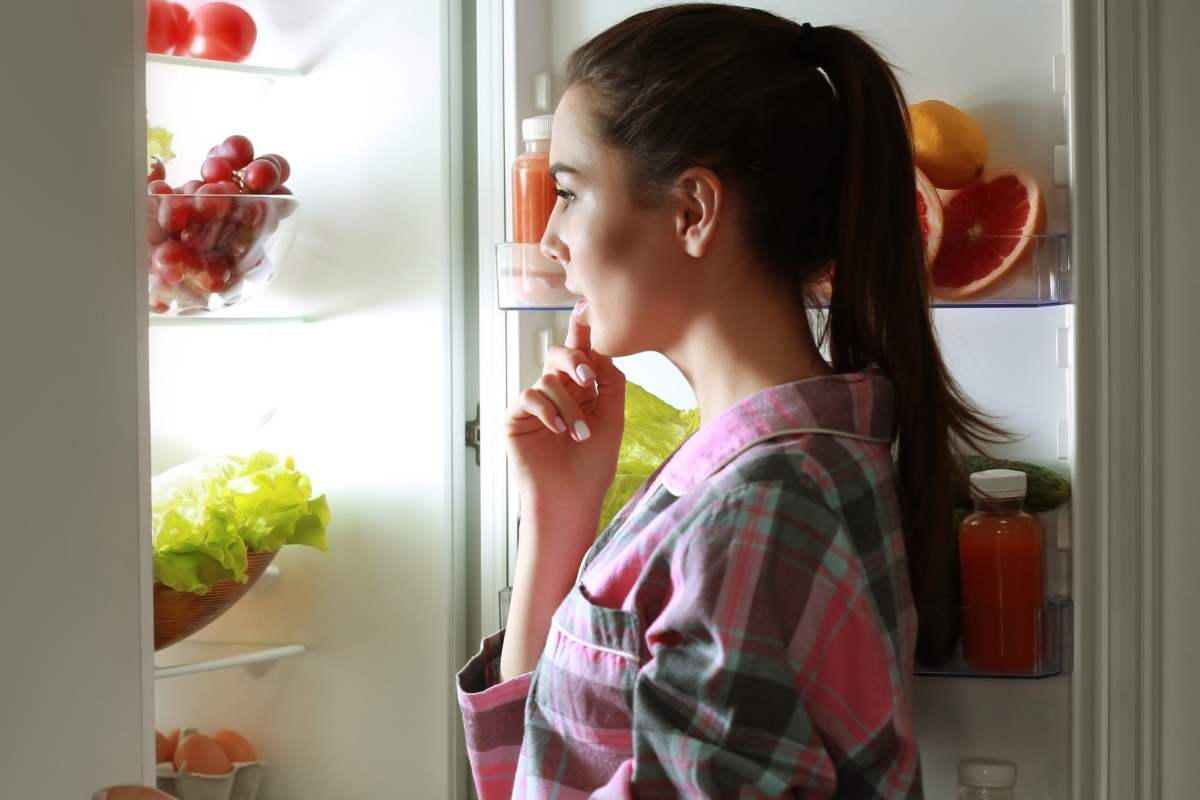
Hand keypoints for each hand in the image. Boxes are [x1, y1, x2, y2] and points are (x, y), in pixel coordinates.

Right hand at [504, 300, 625, 532]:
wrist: (571, 500)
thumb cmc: (593, 466)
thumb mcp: (612, 419)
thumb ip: (610, 383)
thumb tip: (602, 350)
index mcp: (582, 391)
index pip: (582, 354)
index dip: (582, 330)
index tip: (585, 306)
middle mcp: (557, 393)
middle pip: (559, 355)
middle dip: (574, 359)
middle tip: (588, 378)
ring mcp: (535, 405)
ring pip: (549, 381)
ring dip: (569, 407)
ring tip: (580, 434)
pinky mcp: (516, 418)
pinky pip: (530, 397)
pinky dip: (547, 410)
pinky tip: (559, 430)